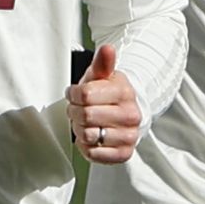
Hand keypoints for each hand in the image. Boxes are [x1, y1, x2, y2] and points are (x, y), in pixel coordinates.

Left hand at [68, 44, 140, 163]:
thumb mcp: (101, 76)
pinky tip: (91, 137)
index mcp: (125, 92)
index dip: (73, 94)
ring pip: (88, 135)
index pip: (85, 95)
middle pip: (85, 116)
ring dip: (79, 130)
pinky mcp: (124, 154)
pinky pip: (93, 154)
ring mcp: (129, 136)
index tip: (75, 94)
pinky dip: (86, 146)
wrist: (122, 113)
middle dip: (75, 112)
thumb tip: (107, 49)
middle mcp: (131, 115)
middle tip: (79, 110)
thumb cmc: (106, 93)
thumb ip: (102, 63)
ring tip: (86, 123)